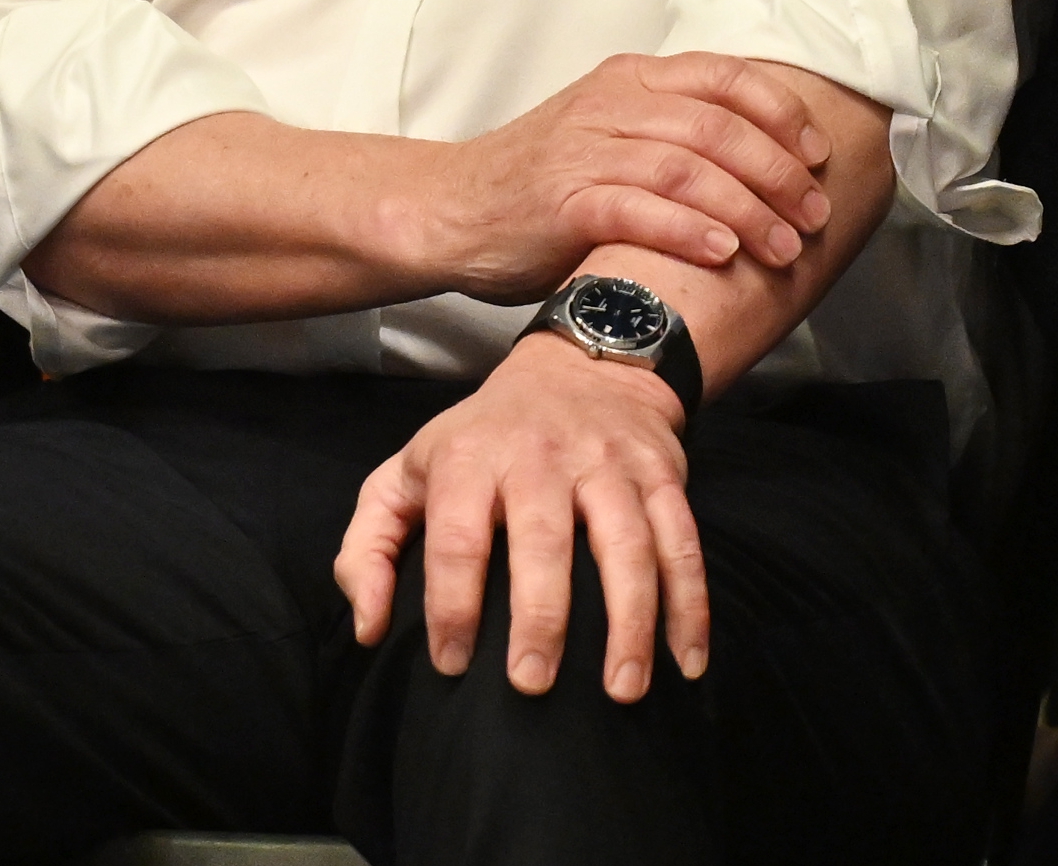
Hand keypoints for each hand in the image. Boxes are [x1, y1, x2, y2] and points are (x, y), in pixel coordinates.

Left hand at [334, 333, 704, 703]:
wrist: (576, 367)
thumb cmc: (481, 440)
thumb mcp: (408, 473)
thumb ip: (371, 546)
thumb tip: (367, 628)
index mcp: (470, 457)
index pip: (456, 536)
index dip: (450, 604)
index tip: (451, 664)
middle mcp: (539, 455)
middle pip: (543, 541)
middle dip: (539, 618)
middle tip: (531, 686)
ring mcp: (606, 464)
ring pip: (625, 546)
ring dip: (628, 624)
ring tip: (621, 691)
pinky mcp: (659, 475)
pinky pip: (682, 544)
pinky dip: (690, 606)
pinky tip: (685, 663)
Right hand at [430, 51, 830, 303]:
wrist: (454, 209)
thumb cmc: (543, 180)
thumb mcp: (610, 131)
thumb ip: (673, 130)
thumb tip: (771, 158)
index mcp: (627, 79)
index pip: (722, 75)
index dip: (781, 113)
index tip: (818, 154)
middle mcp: (608, 105)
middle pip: (716, 126)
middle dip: (779, 172)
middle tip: (814, 215)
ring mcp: (583, 151)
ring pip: (685, 167)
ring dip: (747, 210)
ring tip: (783, 247)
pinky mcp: (562, 201)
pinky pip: (637, 207)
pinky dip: (687, 229)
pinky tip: (721, 252)